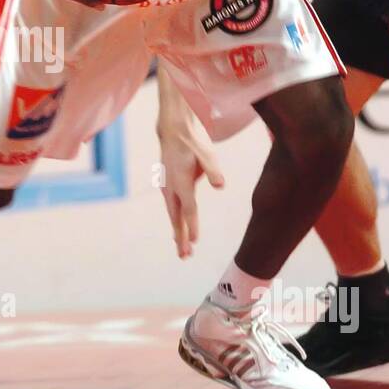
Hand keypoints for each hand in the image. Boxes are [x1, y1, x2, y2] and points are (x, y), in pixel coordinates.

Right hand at [158, 125, 224, 258]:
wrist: (174, 131)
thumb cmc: (193, 142)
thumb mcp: (207, 153)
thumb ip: (213, 170)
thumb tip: (220, 185)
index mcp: (181, 181)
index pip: (189, 208)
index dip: (192, 225)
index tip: (195, 241)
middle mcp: (171, 187)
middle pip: (176, 217)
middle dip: (181, 237)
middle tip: (185, 256)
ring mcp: (167, 187)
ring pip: (173, 215)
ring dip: (178, 232)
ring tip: (183, 250)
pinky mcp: (167, 187)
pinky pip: (172, 209)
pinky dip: (176, 222)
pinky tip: (179, 231)